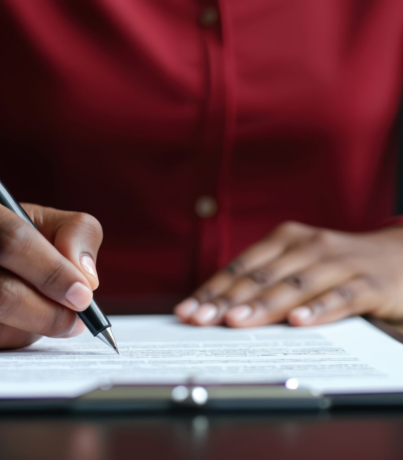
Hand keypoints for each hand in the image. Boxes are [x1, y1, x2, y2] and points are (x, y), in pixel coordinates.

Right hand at [0, 177, 101, 349]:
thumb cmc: (5, 230)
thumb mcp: (39, 216)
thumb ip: (75, 233)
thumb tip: (87, 280)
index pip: (10, 241)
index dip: (52, 273)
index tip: (83, 296)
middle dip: (46, 313)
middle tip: (75, 322)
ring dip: (27, 331)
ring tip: (50, 320)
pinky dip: (6, 342)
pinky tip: (21, 327)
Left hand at [174, 221, 402, 327]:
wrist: (397, 258)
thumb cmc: (335, 266)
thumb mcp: (296, 265)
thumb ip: (265, 282)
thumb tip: (222, 308)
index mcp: (286, 239)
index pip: (241, 267)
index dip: (213, 289)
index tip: (188, 310)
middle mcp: (308, 245)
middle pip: (261, 276)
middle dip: (227, 300)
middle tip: (201, 320)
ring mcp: (339, 263)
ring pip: (295, 285)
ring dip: (263, 305)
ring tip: (236, 322)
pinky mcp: (368, 284)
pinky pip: (341, 297)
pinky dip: (318, 308)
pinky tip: (298, 322)